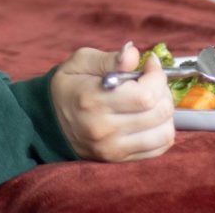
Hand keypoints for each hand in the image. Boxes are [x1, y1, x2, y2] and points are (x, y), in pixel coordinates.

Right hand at [49, 42, 175, 161]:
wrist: (49, 121)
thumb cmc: (68, 86)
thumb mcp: (80, 62)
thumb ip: (110, 59)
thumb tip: (134, 54)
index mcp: (93, 100)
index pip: (145, 95)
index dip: (156, 75)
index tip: (149, 63)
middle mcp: (104, 128)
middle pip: (158, 113)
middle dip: (163, 90)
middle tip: (151, 79)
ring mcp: (112, 148)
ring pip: (164, 132)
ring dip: (166, 111)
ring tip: (152, 98)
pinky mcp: (119, 159)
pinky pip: (158, 148)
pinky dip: (163, 130)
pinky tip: (150, 116)